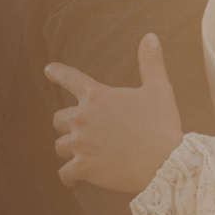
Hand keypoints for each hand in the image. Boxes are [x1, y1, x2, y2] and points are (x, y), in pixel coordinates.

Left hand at [48, 35, 184, 195]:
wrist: (165, 162)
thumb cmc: (162, 125)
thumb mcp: (159, 89)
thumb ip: (150, 62)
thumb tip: (150, 36)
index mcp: (98, 95)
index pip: (70, 78)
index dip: (58, 73)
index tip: (48, 70)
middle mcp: (83, 117)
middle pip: (59, 119)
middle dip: (69, 126)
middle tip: (85, 133)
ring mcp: (81, 143)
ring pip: (61, 146)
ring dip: (70, 150)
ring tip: (85, 155)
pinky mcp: (84, 167)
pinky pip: (65, 173)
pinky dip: (69, 176)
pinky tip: (76, 178)